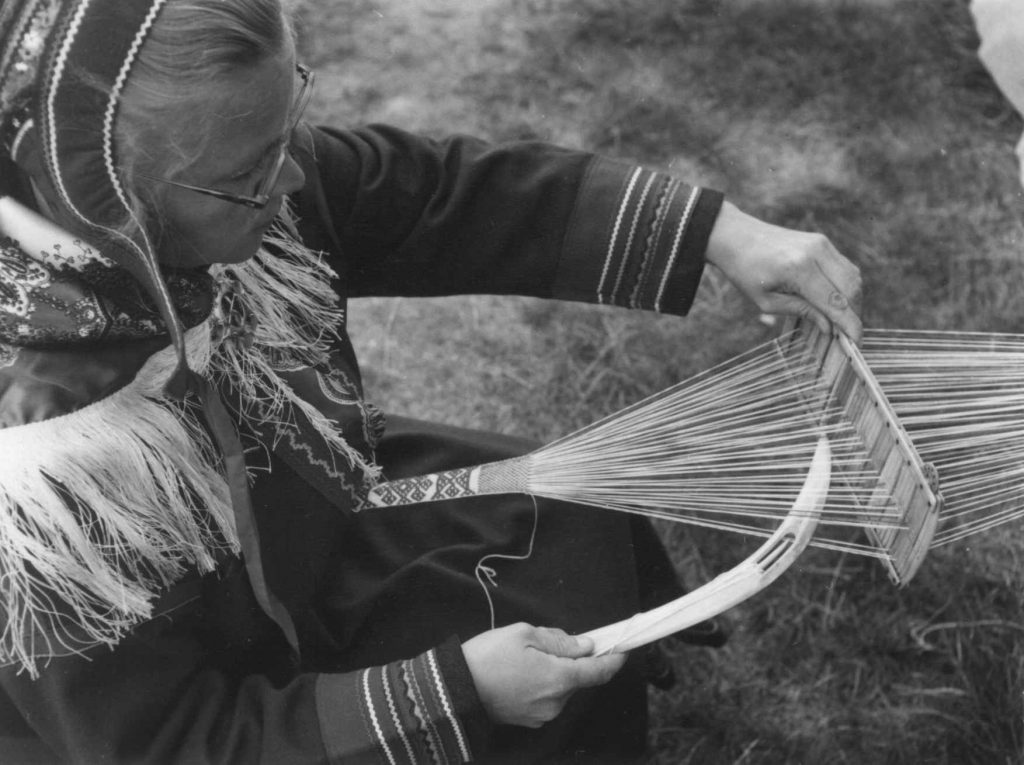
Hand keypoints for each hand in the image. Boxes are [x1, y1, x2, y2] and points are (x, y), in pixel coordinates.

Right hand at [462, 623, 625, 727]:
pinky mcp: (529, 720)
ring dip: (554, 671)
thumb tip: (586, 646)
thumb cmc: (489, 656)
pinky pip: (546, 697)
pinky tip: (519, 673)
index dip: (615, 659)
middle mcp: (557, 702)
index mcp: (560, 679)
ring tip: (524, 657)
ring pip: (561, 687)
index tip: (624, 648)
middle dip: (570, 659)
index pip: (600, 672)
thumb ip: (560, 641)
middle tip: (544, 642)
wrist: (455, 688)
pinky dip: (542, 683)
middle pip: (577, 678)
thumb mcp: (524, 634)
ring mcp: (543, 714)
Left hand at [706, 202, 862, 341]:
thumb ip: (801, 311)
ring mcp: (822, 244)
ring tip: (840, 318)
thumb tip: (829, 326)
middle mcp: (816, 253)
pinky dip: (845, 285)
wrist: (736, 236)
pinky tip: (834, 299)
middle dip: (853, 312)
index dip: (849, 323)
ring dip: (851, 299)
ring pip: (853, 276)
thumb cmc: (745, 271)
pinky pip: (844, 266)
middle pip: (851, 288)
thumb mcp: (766, 301)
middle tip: (845, 333)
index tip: (856, 341)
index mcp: (799, 269)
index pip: (835, 300)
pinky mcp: (822, 241)